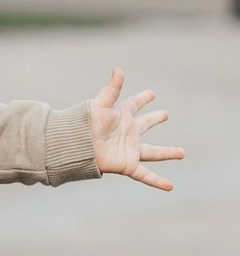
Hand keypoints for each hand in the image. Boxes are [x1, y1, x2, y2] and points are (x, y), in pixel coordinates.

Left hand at [89, 68, 184, 191]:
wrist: (73, 146)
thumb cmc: (84, 124)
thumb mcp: (100, 105)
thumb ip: (111, 88)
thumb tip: (119, 69)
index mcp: (121, 115)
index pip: (134, 104)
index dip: (143, 98)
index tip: (151, 93)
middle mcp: (127, 132)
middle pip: (145, 125)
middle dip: (154, 119)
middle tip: (165, 114)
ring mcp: (129, 149)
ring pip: (153, 151)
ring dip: (167, 152)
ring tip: (182, 153)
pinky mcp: (127, 164)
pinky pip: (146, 175)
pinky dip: (157, 181)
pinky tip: (170, 187)